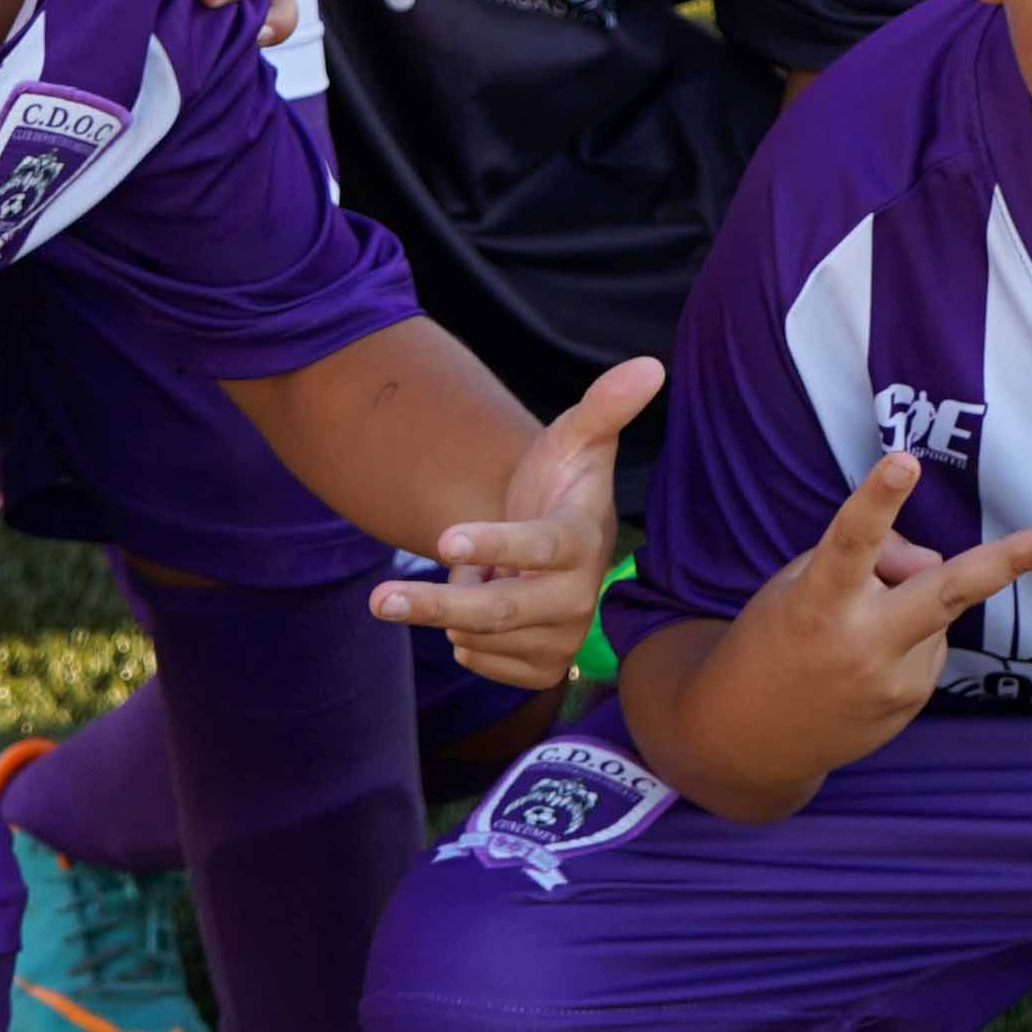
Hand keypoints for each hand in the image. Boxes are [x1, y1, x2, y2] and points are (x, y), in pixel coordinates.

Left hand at [376, 356, 664, 689]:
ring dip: (451, 609)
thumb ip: (606, 404)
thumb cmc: (560, 479)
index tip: (443, 540)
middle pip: (501, 610)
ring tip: (469, 578)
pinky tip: (475, 616)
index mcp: (586, 539)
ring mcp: (565, 637)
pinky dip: (464, 642)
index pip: (541, 547)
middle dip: (437, 605)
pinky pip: (482, 664)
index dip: (496, 545)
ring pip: (481, 639)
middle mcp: (581, 597)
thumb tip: (651, 364)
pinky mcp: (544, 668)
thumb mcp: (577, 436)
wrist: (553, 534)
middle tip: (379, 598)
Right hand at [705, 450, 1031, 784]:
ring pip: (935, 607)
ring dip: (908, 601)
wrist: (751, 739)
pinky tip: (865, 661)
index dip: (877, 499)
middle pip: (945, 591)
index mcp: (817, 602)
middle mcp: (862, 643)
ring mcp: (892, 681)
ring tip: (853, 631)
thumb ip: (870, 560)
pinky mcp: (910, 704)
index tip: (903, 460)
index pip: (852, 541)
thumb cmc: (776, 637)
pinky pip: (929, 643)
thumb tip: (936, 564)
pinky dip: (907, 637)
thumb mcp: (799, 583)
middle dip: (1008, 560)